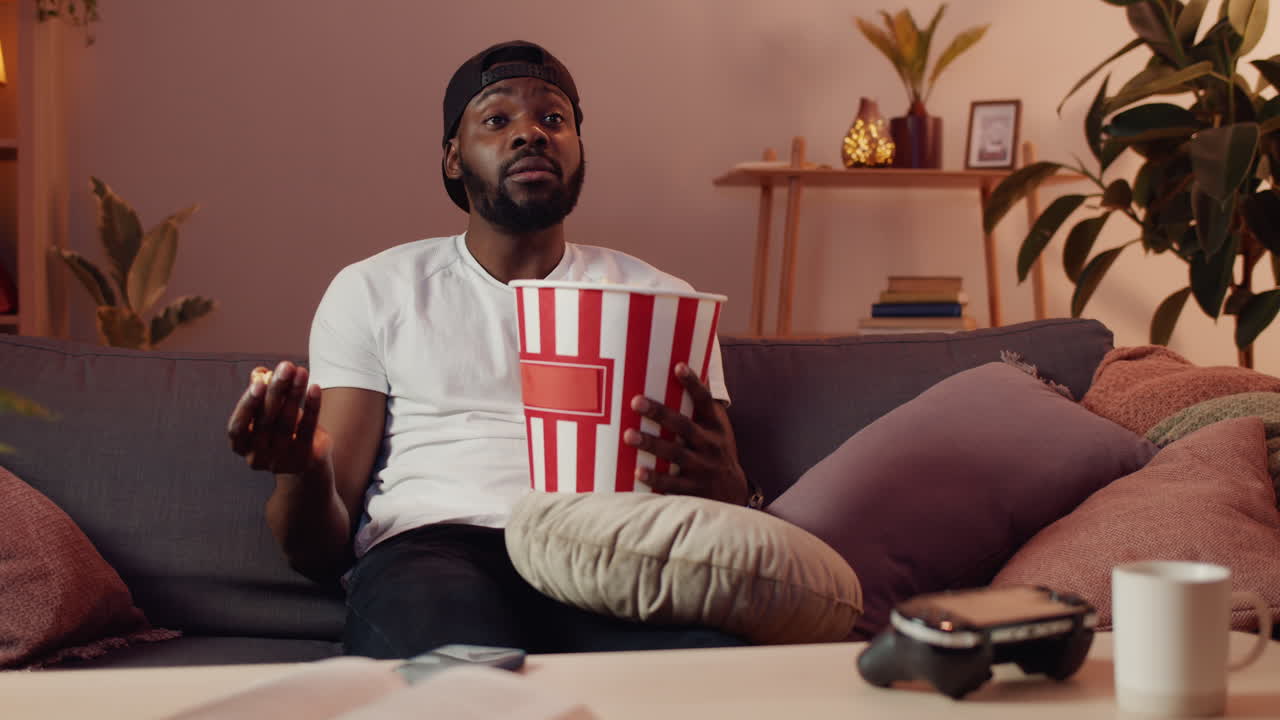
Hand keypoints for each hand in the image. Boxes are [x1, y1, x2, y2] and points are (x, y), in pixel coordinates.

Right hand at [227, 360, 329, 474]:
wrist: (306, 458)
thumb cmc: (280, 428)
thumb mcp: (269, 411)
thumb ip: (261, 391)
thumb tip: (259, 372)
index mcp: (240, 446)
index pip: (238, 426)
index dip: (248, 404)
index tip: (259, 382)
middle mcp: (256, 457)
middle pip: (265, 421)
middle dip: (276, 390)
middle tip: (287, 366)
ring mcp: (280, 462)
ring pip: (287, 423)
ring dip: (295, 393)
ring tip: (302, 372)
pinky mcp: (303, 460)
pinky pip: (308, 429)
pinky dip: (312, 407)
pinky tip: (314, 388)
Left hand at [623, 362, 747, 504]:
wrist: (734, 493)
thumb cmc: (716, 451)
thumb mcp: (717, 428)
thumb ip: (702, 406)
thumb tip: (685, 368)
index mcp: (716, 426)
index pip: (705, 401)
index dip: (693, 383)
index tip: (678, 366)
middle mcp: (711, 445)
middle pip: (684, 426)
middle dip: (660, 413)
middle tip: (636, 401)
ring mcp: (703, 469)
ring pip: (676, 454)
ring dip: (651, 444)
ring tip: (628, 435)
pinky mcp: (694, 490)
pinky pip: (673, 484)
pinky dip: (656, 478)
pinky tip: (638, 471)